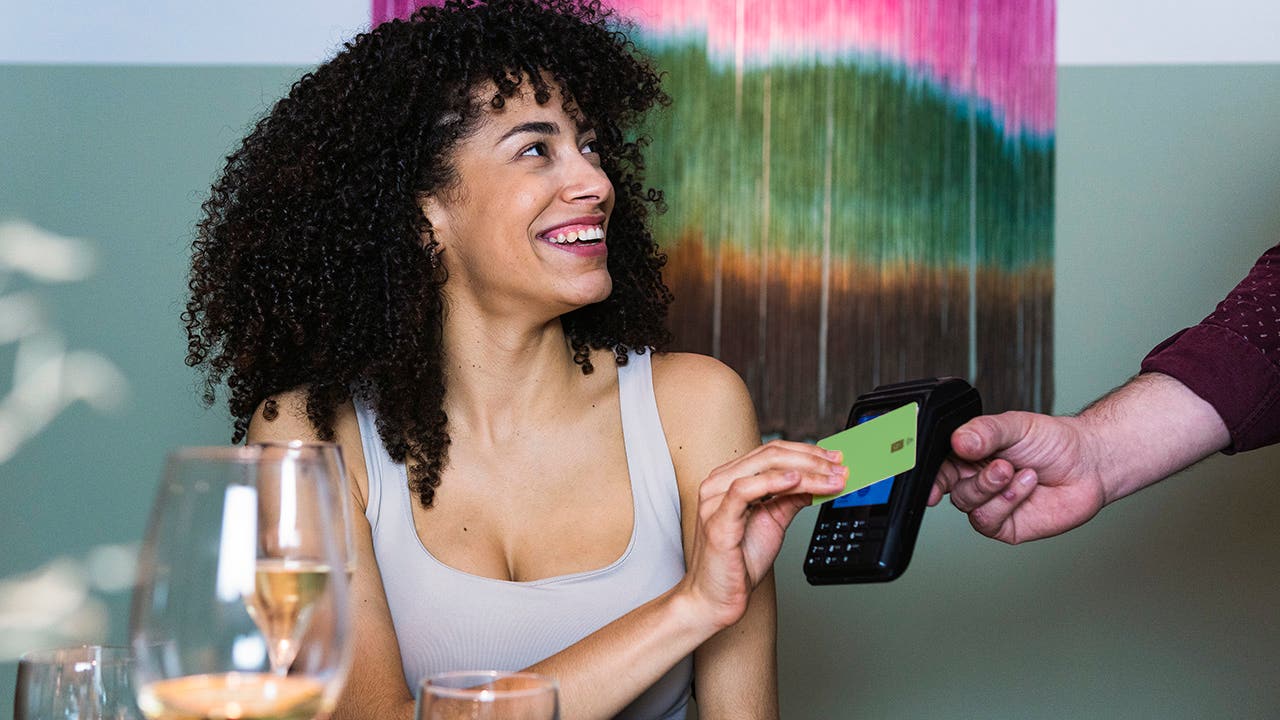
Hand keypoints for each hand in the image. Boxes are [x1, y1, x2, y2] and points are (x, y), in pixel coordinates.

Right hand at [678, 440, 846, 628]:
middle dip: (812, 459)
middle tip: (839, 468)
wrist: (716, 598)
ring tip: (830, 478)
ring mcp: (716, 500)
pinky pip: (745, 490)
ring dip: (804, 470)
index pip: (772, 452)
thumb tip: (817, 483)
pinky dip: (773, 482)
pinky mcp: (718, 520)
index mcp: (730, 480)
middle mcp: (720, 483)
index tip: (835, 461)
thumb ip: (791, 499)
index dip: (807, 453)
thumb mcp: (773, 522)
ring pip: (763, 466)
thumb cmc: (737, 562)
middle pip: (771, 454)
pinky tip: (797, 481)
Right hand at [928, 411, 1108, 543]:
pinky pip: (987, 521)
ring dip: (994, 489)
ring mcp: (989, 504)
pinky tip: (1026, 487)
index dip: (930, 475)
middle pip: (949, 488)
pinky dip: (1007, 503)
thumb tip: (959, 441)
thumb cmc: (1053, 443)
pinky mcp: (1004, 525)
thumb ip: (984, 431)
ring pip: (968, 505)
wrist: (1088, 464)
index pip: (937, 466)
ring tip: (1018, 472)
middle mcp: (974, 480)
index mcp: (968, 455)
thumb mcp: (1015, 425)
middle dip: (975, 479)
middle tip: (1001, 466)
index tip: (932, 482)